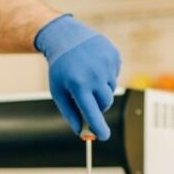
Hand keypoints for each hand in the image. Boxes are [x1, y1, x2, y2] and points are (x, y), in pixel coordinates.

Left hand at [34, 14, 120, 140]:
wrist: (66, 37)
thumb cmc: (60, 68)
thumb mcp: (58, 91)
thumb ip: (70, 113)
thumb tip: (81, 131)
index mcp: (78, 85)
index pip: (93, 113)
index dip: (99, 127)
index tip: (103, 136)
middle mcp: (94, 75)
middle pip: (105, 104)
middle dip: (97, 105)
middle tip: (86, 96)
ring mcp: (106, 64)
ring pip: (110, 90)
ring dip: (101, 89)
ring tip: (87, 76)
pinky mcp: (114, 56)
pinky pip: (115, 75)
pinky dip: (106, 75)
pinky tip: (94, 65)